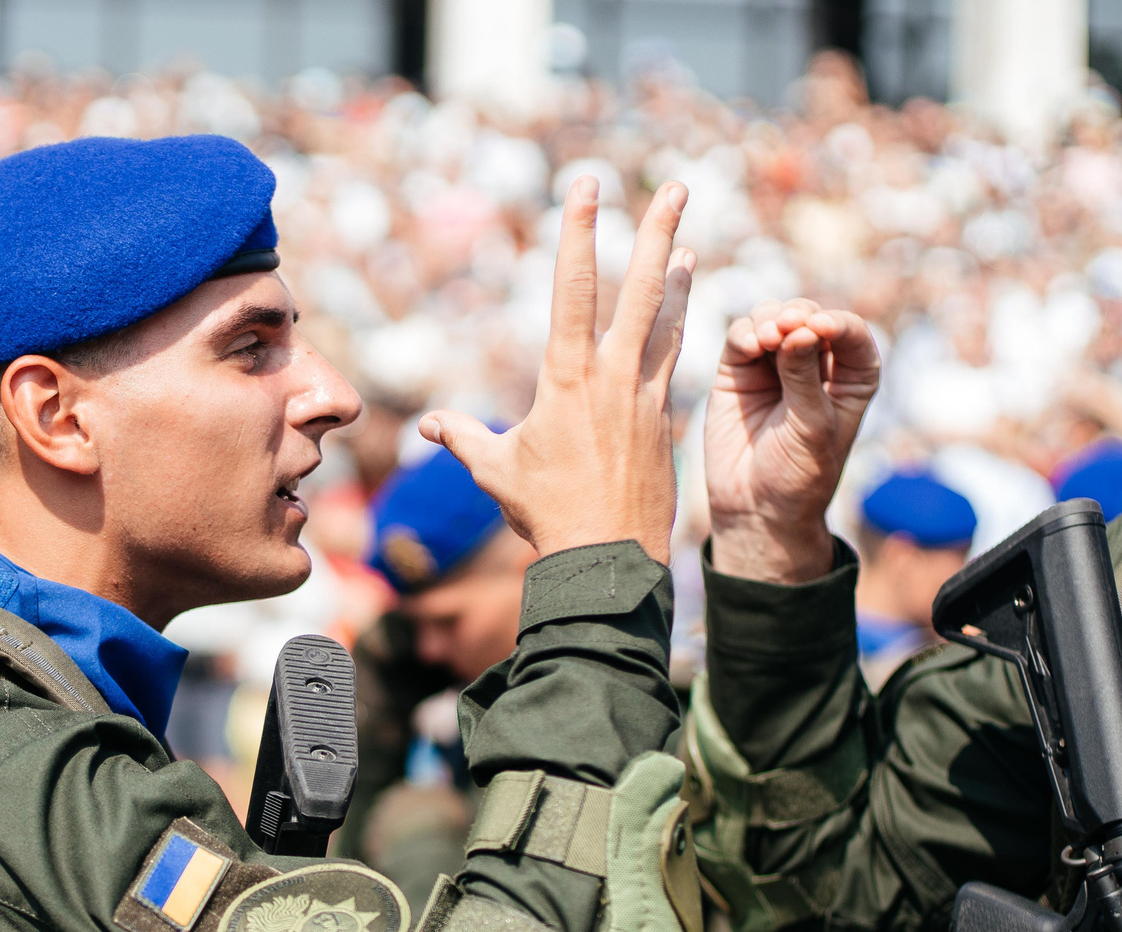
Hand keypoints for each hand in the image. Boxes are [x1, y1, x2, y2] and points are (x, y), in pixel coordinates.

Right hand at [422, 177, 693, 562]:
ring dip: (679, 276)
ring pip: (667, 320)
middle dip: (656, 232)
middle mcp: (612, 376)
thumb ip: (465, 439)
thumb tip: (431, 427)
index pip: (573, 286)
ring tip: (689, 240)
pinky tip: (685, 311)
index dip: (580, 230)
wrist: (606, 558)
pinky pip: (673, 361)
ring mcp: (645, 396)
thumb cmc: (546, 515)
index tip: (588, 184)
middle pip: (640, 287)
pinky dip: (679, 328)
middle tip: (678, 187)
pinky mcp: (664, 420)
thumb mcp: (497, 471)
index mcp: (566, 377)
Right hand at [703, 298, 881, 584]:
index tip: (819, 328)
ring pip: (773, 318)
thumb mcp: (812, 425)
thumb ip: (803, 375)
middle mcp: (814, 364)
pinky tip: (751, 347)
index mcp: (850, 377)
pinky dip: (746, 333)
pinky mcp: (739, 372)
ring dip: (771, 318)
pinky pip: (742, 337)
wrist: (756, 508)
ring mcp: (774, 365)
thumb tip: (797, 328)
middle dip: (800, 315)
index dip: (836, 323)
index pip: (850, 333)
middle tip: (789, 327)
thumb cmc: (798, 473)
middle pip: (809, 317)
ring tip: (768, 338)